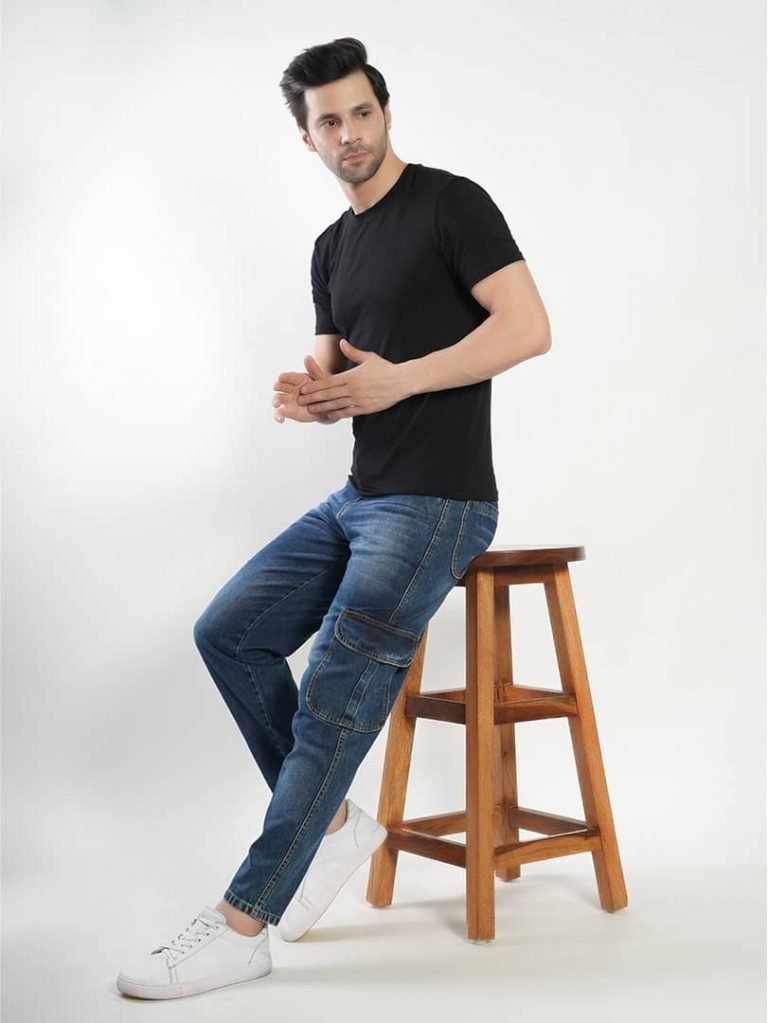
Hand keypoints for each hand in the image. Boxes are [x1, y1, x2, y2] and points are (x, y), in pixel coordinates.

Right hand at [272, 355, 332, 423]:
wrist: (327, 406)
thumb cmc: (324, 389)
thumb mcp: (322, 379)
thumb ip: (314, 370)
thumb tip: (307, 357)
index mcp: (297, 379)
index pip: (289, 376)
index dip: (285, 377)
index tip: (281, 377)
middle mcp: (290, 388)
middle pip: (281, 386)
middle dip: (278, 386)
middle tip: (276, 387)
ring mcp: (288, 400)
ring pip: (278, 399)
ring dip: (276, 401)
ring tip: (276, 404)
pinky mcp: (288, 411)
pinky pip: (281, 413)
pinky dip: (278, 416)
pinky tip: (280, 419)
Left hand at [296, 339, 410, 420]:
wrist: (401, 381)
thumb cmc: (385, 368)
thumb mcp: (368, 357)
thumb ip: (352, 352)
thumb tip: (342, 342)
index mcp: (351, 376)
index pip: (328, 382)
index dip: (314, 387)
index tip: (304, 389)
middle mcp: (352, 388)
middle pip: (328, 394)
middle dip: (313, 398)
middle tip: (300, 401)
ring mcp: (358, 399)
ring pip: (336, 404)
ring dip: (322, 407)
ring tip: (310, 409)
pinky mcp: (365, 407)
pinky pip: (348, 411)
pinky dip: (338, 413)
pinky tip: (329, 415)